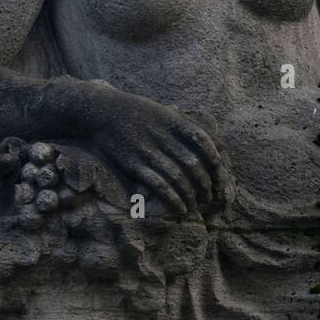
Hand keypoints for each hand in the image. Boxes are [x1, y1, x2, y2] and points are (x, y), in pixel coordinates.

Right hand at [82, 86, 223, 215]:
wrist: (100, 111)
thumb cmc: (134, 111)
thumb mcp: (162, 111)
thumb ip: (181, 126)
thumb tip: (205, 141)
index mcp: (173, 122)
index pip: (203, 142)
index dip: (214, 159)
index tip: (219, 172)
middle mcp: (163, 137)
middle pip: (193, 164)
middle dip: (205, 183)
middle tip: (209, 197)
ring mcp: (148, 151)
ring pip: (178, 178)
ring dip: (190, 196)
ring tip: (195, 207)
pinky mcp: (134, 165)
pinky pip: (159, 185)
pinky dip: (172, 199)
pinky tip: (179, 209)